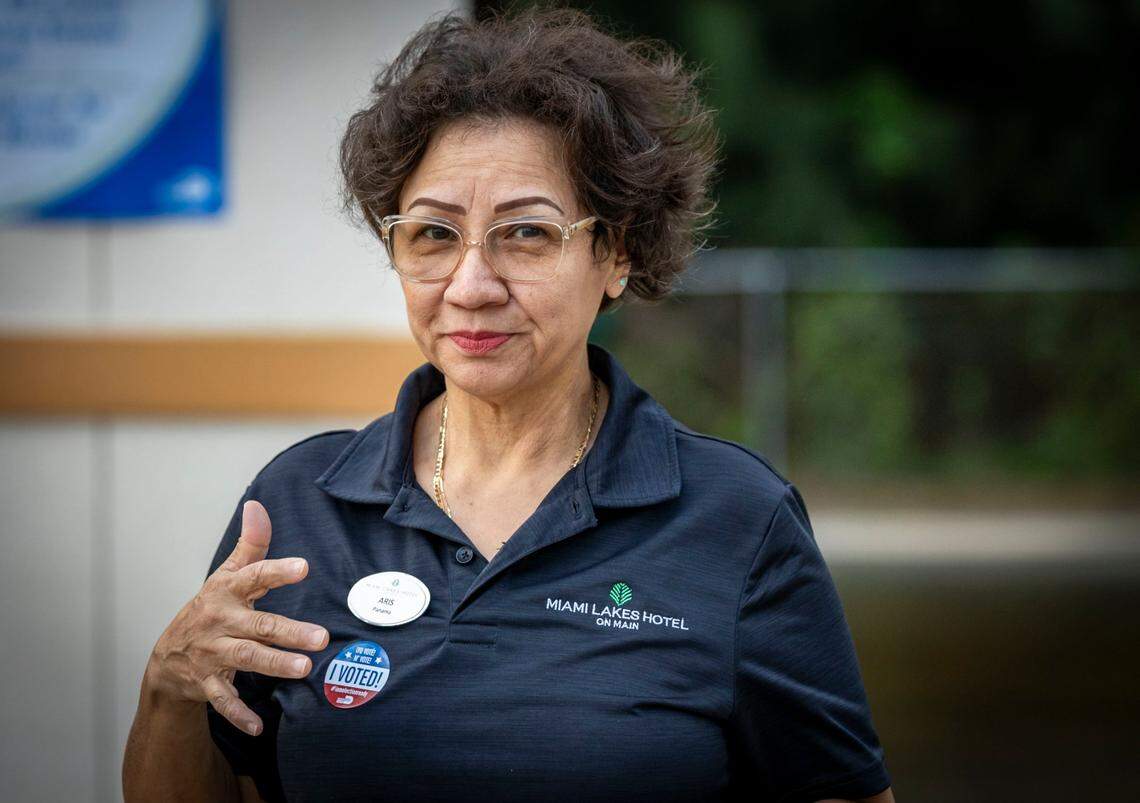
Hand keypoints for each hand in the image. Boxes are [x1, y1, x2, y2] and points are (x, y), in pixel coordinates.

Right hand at [146, 500, 328, 735]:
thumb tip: (257, 504)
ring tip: (304, 669)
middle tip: (322, 638)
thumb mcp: (226, 575)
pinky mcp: (207, 683)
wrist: (166, 658)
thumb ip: (250, 544)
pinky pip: (224, 700)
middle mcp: (220, 622)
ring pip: (246, 659)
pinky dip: (239, 714)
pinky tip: (260, 725)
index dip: (278, 572)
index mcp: (226, 592)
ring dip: (274, 664)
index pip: (254, 577)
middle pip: (258, 625)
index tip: (304, 568)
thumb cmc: (209, 609)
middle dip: (288, 632)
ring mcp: (212, 654)